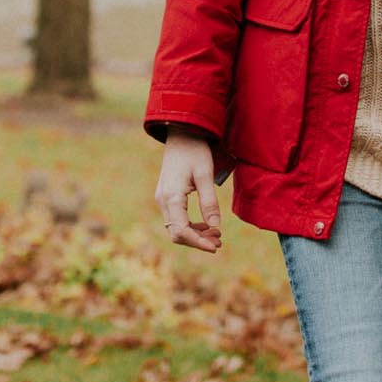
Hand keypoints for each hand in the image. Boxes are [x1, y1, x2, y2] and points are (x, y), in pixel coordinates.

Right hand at [155, 128, 221, 250]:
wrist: (181, 133)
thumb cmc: (194, 151)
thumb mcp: (205, 175)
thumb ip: (209, 201)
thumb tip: (215, 226)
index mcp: (171, 197)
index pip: (182, 231)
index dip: (198, 242)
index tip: (215, 247)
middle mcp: (163, 201)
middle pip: (177, 233)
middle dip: (197, 241)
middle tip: (219, 241)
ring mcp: (163, 199)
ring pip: (176, 228)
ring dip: (195, 235)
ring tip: (217, 235)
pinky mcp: (167, 197)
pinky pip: (176, 219)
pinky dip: (190, 226)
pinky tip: (206, 225)